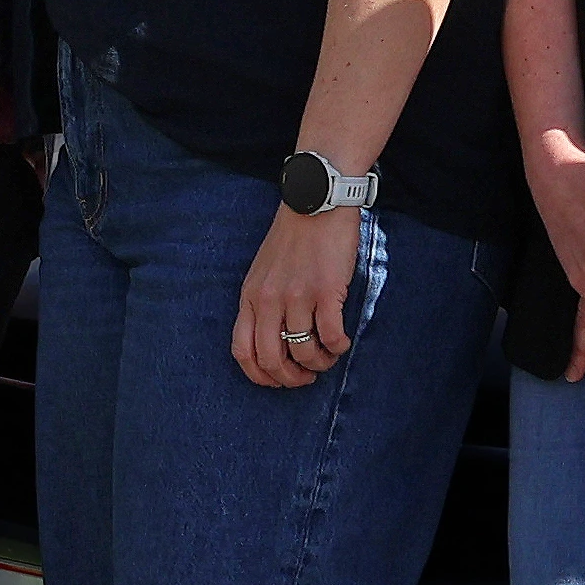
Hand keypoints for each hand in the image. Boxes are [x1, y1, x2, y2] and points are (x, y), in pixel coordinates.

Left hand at [232, 201, 359, 389]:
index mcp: (250, 296)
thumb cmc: (293, 237)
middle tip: (306, 378)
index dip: (260, 376)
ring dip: (319, 364)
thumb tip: (275, 341)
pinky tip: (342, 342)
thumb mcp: (263, 271)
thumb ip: (262, 302)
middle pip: (270, 359)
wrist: (315, 202)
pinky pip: (331, 336)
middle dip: (290, 378)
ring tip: (328, 357)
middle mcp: (268, 300)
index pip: (242, 351)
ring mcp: (296, 296)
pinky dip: (338, 347)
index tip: (278, 381)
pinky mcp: (325, 290)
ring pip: (303, 352)